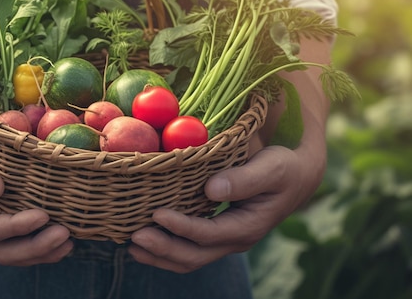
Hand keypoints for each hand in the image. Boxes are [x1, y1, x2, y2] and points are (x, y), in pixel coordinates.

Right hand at [0, 0, 71, 266]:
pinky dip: (30, 244)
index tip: (44, 215)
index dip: (17, 226)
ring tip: (67, 243)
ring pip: (5, 253)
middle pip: (0, 251)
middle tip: (65, 235)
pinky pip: (5, 243)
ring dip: (37, 252)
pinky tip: (51, 240)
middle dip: (34, 247)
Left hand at [129, 140, 324, 272]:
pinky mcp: (216, 233)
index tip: (156, 213)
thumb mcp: (271, 168)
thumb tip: (212, 189)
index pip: (208, 234)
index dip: (181, 227)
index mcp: (247, 226)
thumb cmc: (283, 167)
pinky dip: (165, 250)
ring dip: (159, 255)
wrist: (295, 176)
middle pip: (194, 255)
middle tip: (134, 236)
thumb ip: (244, 179)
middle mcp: (234, 239)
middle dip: (163, 249)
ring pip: (189, 258)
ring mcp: (224, 239)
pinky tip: (145, 243)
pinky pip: (189, 249)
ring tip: (132, 245)